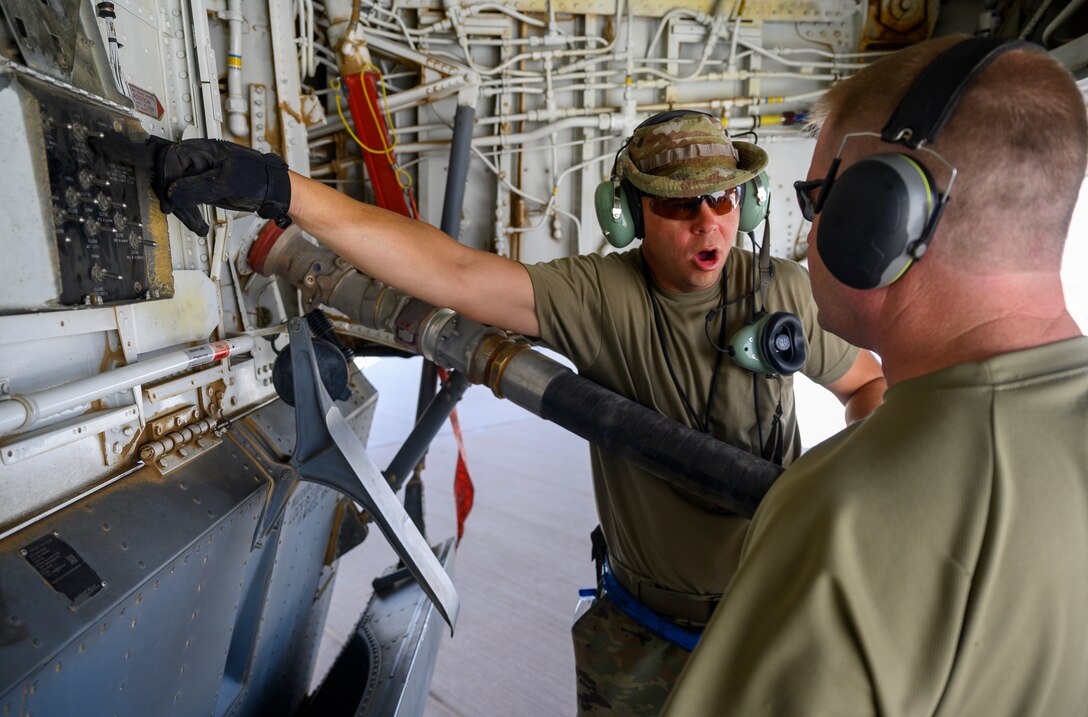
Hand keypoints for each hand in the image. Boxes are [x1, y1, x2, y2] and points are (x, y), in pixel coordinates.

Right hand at [92, 135, 290, 236]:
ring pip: (173, 190)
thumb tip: (172, 193)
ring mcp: (196, 172)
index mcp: (197, 150)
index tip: (101, 144)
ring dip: (182, 210)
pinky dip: (187, 212)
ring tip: (196, 225)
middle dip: (169, 197)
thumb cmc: (257, 177)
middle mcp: (194, 159)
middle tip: (177, 213)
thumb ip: (197, 187)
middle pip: (164, 175)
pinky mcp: (200, 186)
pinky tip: (196, 224)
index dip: (128, 149)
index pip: (160, 153)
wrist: (273, 188)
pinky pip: (184, 198)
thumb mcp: (227, 182)